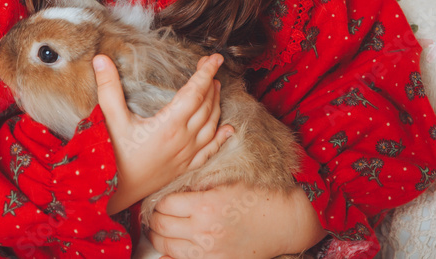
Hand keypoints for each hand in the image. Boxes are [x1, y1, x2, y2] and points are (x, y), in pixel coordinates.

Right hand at [94, 53, 233, 214]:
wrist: (122, 192)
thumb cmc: (117, 156)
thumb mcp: (112, 120)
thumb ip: (108, 89)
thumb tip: (100, 59)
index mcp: (169, 124)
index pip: (195, 92)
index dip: (205, 73)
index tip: (214, 58)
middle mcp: (184, 138)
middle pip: (206, 105)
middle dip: (211, 83)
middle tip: (211, 66)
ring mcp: (189, 153)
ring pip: (211, 124)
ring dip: (216, 103)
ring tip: (216, 87)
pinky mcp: (188, 166)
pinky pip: (211, 149)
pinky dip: (221, 137)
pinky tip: (228, 129)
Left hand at [145, 182, 326, 257]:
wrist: (283, 224)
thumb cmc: (257, 199)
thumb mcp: (225, 185)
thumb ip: (197, 188)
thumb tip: (171, 192)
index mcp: (206, 205)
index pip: (165, 204)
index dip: (157, 200)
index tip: (157, 199)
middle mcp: (204, 230)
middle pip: (161, 225)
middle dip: (153, 218)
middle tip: (153, 213)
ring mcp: (208, 250)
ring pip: (166, 245)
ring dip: (157, 236)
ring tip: (158, 228)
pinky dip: (170, 254)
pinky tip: (170, 246)